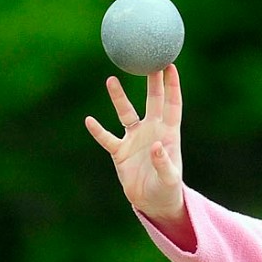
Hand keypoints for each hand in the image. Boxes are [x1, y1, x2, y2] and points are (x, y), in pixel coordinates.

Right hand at [85, 65, 185, 229]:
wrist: (153, 203)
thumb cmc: (167, 189)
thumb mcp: (169, 179)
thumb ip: (164, 163)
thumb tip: (157, 146)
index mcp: (168, 133)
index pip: (171, 104)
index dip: (172, 86)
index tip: (170, 65)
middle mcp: (151, 131)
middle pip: (152, 100)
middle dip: (151, 80)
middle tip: (146, 58)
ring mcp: (134, 139)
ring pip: (125, 113)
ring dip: (118, 98)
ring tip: (111, 80)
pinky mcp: (120, 152)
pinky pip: (107, 138)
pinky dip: (98, 131)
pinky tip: (89, 120)